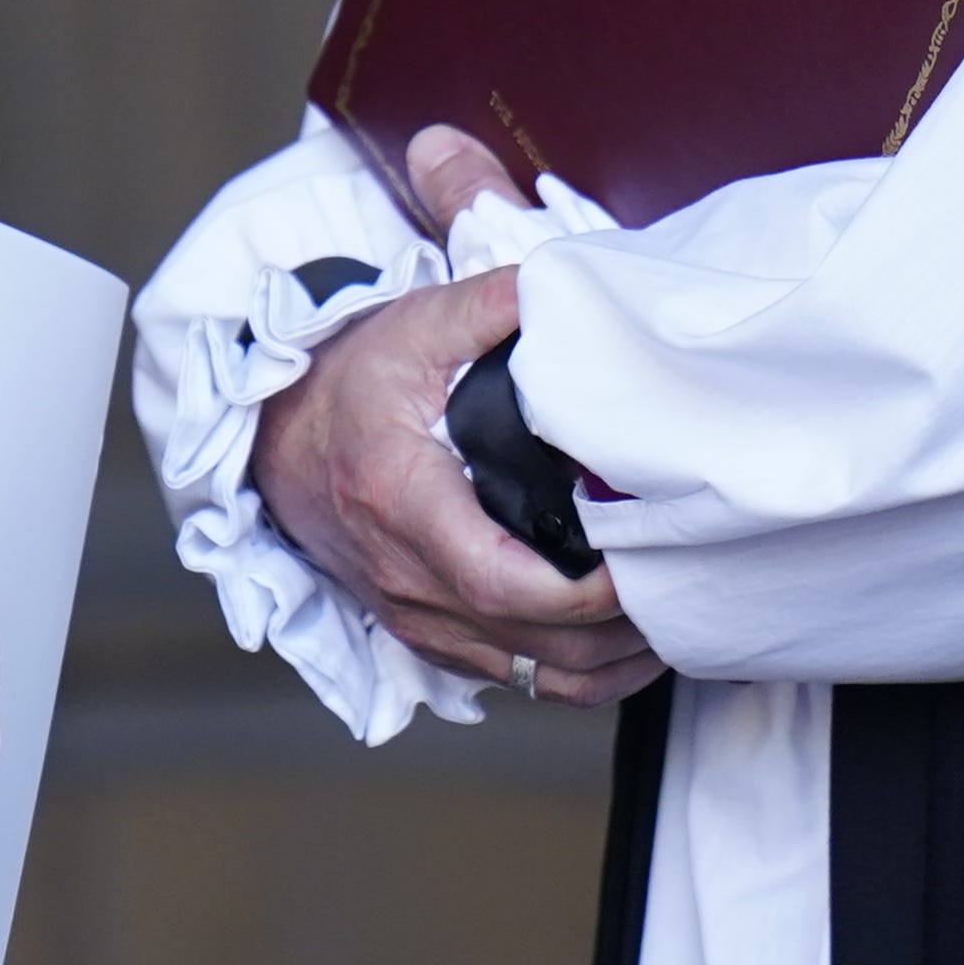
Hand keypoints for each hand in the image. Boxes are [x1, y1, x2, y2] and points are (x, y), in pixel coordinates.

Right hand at [250, 137, 657, 705]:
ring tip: (675, 612)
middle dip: (626, 627)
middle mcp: (411, 579)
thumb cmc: (346, 386)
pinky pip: (520, 682)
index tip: (648, 557)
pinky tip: (628, 641)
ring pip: (538, 677)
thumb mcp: (410, 327)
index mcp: (407, 506)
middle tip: (689, 578)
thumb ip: (484, 305)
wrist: (274, 442)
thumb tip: (556, 282)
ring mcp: (420, 618)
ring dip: (615, 660)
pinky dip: (584, 674)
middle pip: (540, 642)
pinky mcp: (431, 636)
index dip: (588, 591)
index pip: (508, 584)